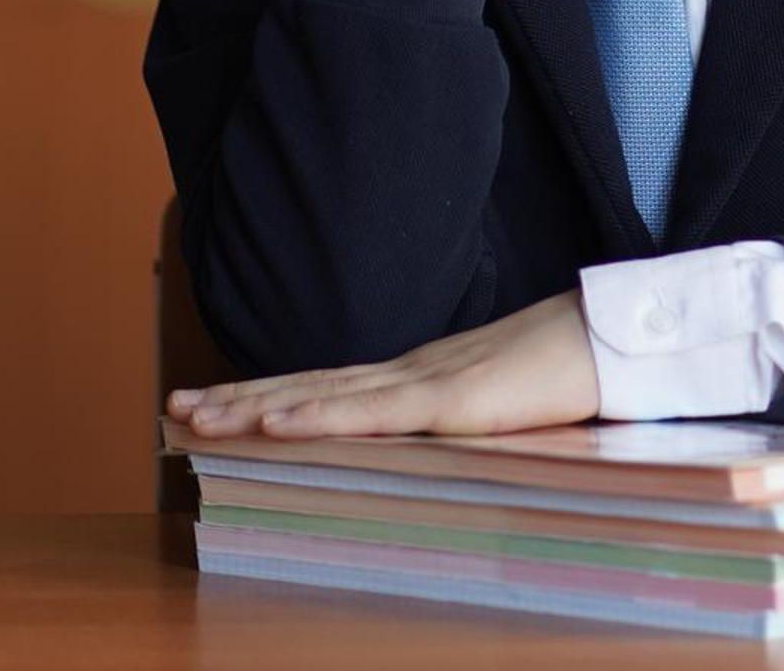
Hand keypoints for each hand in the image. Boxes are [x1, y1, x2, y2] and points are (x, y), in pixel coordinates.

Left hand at [169, 288, 601, 440]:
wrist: (610, 340)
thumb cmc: (562, 372)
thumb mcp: (494, 405)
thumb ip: (455, 417)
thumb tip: (421, 443)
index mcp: (416, 375)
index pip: (324, 387)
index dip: (266, 393)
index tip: (213, 401)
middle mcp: (406, 372)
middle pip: (306, 386)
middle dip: (237, 398)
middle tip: (173, 406)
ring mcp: (423, 382)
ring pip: (321, 397)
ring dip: (254, 407)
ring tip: (198, 414)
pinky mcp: (447, 402)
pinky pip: (369, 414)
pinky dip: (314, 420)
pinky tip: (273, 426)